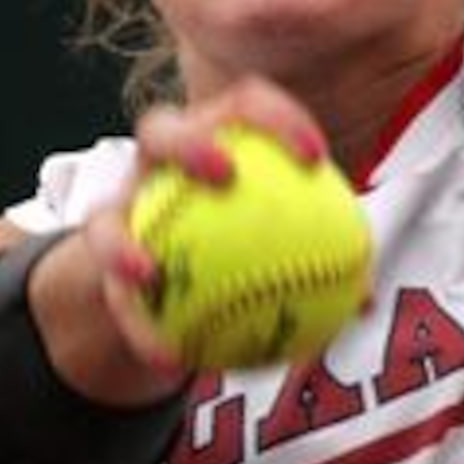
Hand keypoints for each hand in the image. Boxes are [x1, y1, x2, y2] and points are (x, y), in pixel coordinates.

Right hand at [81, 76, 329, 375]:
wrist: (165, 272)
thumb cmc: (237, 241)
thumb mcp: (278, 246)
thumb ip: (319, 261)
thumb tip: (369, 300)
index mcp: (212, 139)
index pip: (244, 105)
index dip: (277, 118)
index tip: (314, 157)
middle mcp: (157, 163)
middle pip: (160, 127)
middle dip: (189, 143)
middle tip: (225, 174)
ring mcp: (119, 206)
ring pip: (104, 208)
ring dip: (123, 241)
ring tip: (150, 274)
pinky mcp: (94, 257)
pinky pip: (105, 293)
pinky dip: (136, 325)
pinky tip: (168, 358)